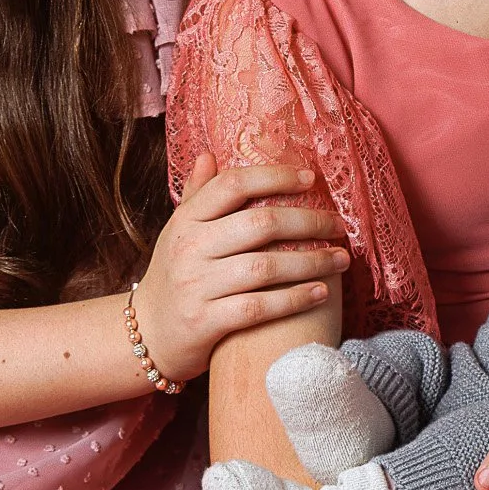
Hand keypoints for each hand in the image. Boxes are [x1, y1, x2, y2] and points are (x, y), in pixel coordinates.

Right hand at [130, 155, 345, 382]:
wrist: (146, 334)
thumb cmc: (174, 276)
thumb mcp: (179, 232)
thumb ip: (198, 195)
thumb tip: (209, 155)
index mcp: (187, 219)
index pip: (233, 185)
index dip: (275, 177)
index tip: (311, 179)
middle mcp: (190, 248)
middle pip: (260, 224)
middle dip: (308, 222)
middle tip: (339, 226)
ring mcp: (196, 286)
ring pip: (265, 267)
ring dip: (311, 262)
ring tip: (341, 259)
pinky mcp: (204, 322)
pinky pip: (258, 307)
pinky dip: (293, 299)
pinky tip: (320, 293)